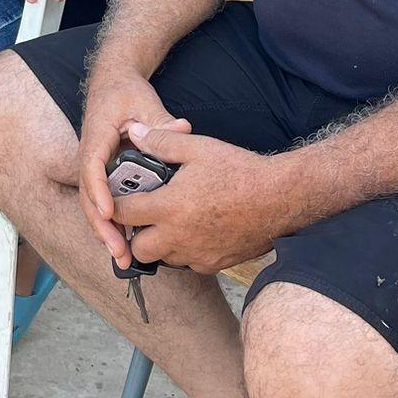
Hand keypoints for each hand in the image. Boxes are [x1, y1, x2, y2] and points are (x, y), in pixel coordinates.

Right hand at [76, 66, 191, 267]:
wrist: (111, 84)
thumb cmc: (125, 93)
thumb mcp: (144, 102)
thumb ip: (161, 120)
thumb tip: (181, 130)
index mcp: (97, 137)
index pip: (92, 166)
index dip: (98, 191)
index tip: (110, 212)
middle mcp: (90, 155)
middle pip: (88, 196)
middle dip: (101, 226)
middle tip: (119, 251)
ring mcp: (95, 167)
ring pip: (93, 204)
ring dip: (105, 231)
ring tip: (122, 257)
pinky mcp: (103, 174)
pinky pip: (103, 201)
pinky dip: (111, 223)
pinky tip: (125, 244)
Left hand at [110, 123, 300, 274]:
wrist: (281, 198)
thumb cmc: (240, 170)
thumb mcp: (198, 148)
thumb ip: (162, 142)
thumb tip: (136, 133)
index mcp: (169, 207)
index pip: (122, 213)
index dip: (115, 205)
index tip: (118, 197)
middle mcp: (179, 237)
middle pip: (138, 247)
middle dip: (135, 233)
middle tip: (145, 214)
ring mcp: (197, 254)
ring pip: (163, 258)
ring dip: (160, 243)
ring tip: (170, 220)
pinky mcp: (214, 264)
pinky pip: (188, 263)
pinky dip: (184, 251)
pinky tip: (194, 230)